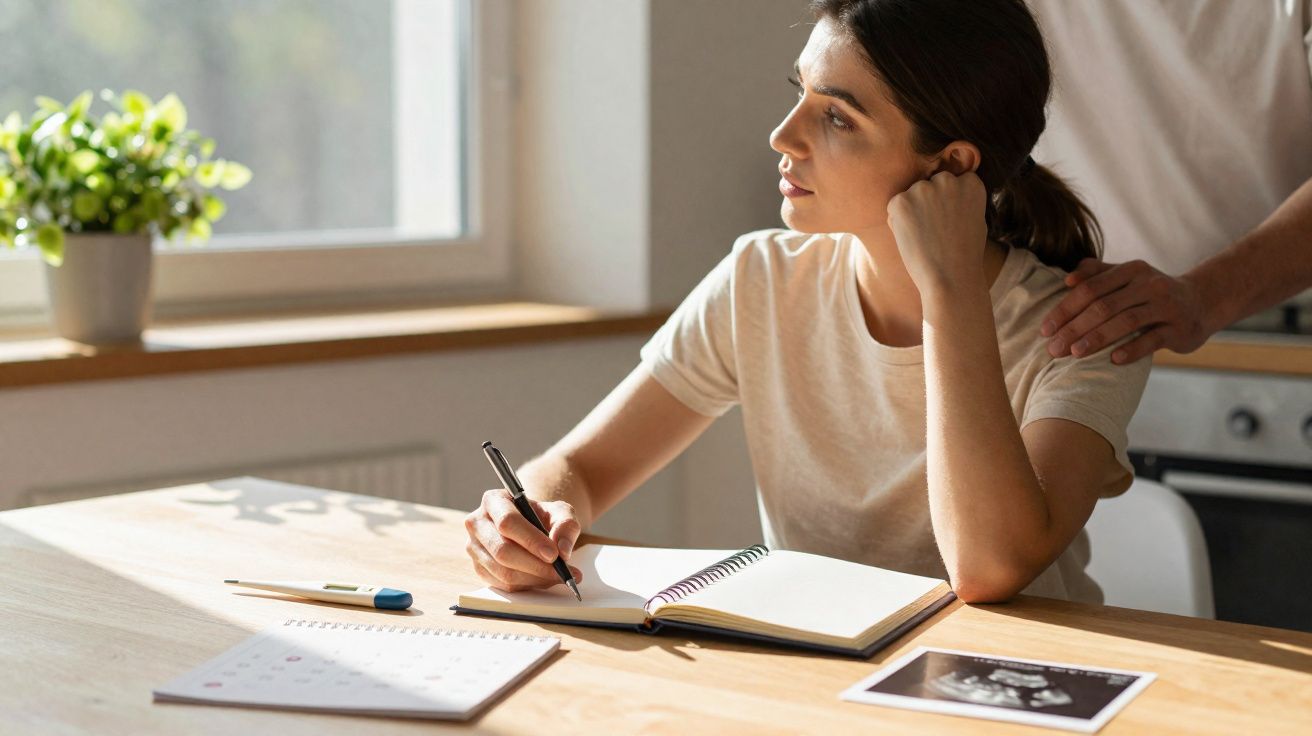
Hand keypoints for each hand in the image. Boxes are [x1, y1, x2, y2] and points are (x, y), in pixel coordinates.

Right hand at [463, 489, 582, 591]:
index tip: (553, 554)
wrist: (531, 527)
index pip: (507, 522)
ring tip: (558, 576)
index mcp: (494, 501)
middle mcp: (477, 523)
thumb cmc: (543, 517)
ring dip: (534, 578)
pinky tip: (544, 579)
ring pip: (503, 572)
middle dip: (535, 565)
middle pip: (502, 551)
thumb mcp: (560, 512)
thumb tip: (562, 550)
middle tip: (561, 572)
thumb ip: (566, 525)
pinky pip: (503, 584)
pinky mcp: (479, 568)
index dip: (531, 540)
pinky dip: (528, 585)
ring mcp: (474, 548)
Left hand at [886, 171, 988, 295]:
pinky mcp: (901, 201)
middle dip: (929, 203)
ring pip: (911, 195)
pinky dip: (898, 223)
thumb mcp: (975, 219)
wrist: (951, 277)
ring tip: (926, 237)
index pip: (952, 182)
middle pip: (929, 184)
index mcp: (970, 182)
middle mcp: (947, 180)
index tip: (950, 222)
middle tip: (935, 232)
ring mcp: (923, 189)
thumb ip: (961, 199)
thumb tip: (942, 190)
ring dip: (912, 212)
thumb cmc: (964, 255)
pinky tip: (913, 239)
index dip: (948, 203)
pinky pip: (894, 207)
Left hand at [1040, 258, 1209, 362]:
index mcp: (1131, 270)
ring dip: (1097, 338)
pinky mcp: (1179, 328)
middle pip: (1104, 306)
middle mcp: (1149, 284)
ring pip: (1126, 322)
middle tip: (1053, 348)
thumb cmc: (1150, 293)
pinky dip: (1132, 349)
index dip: (1065, 309)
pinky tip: (1113, 360)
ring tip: (1075, 354)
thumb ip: (1097, 274)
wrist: (1201, 303)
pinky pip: (1152, 340)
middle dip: (1075, 328)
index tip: (1045, 330)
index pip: (1090, 289)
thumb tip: (1068, 279)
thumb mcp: (1127, 277)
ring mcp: (1166, 306)